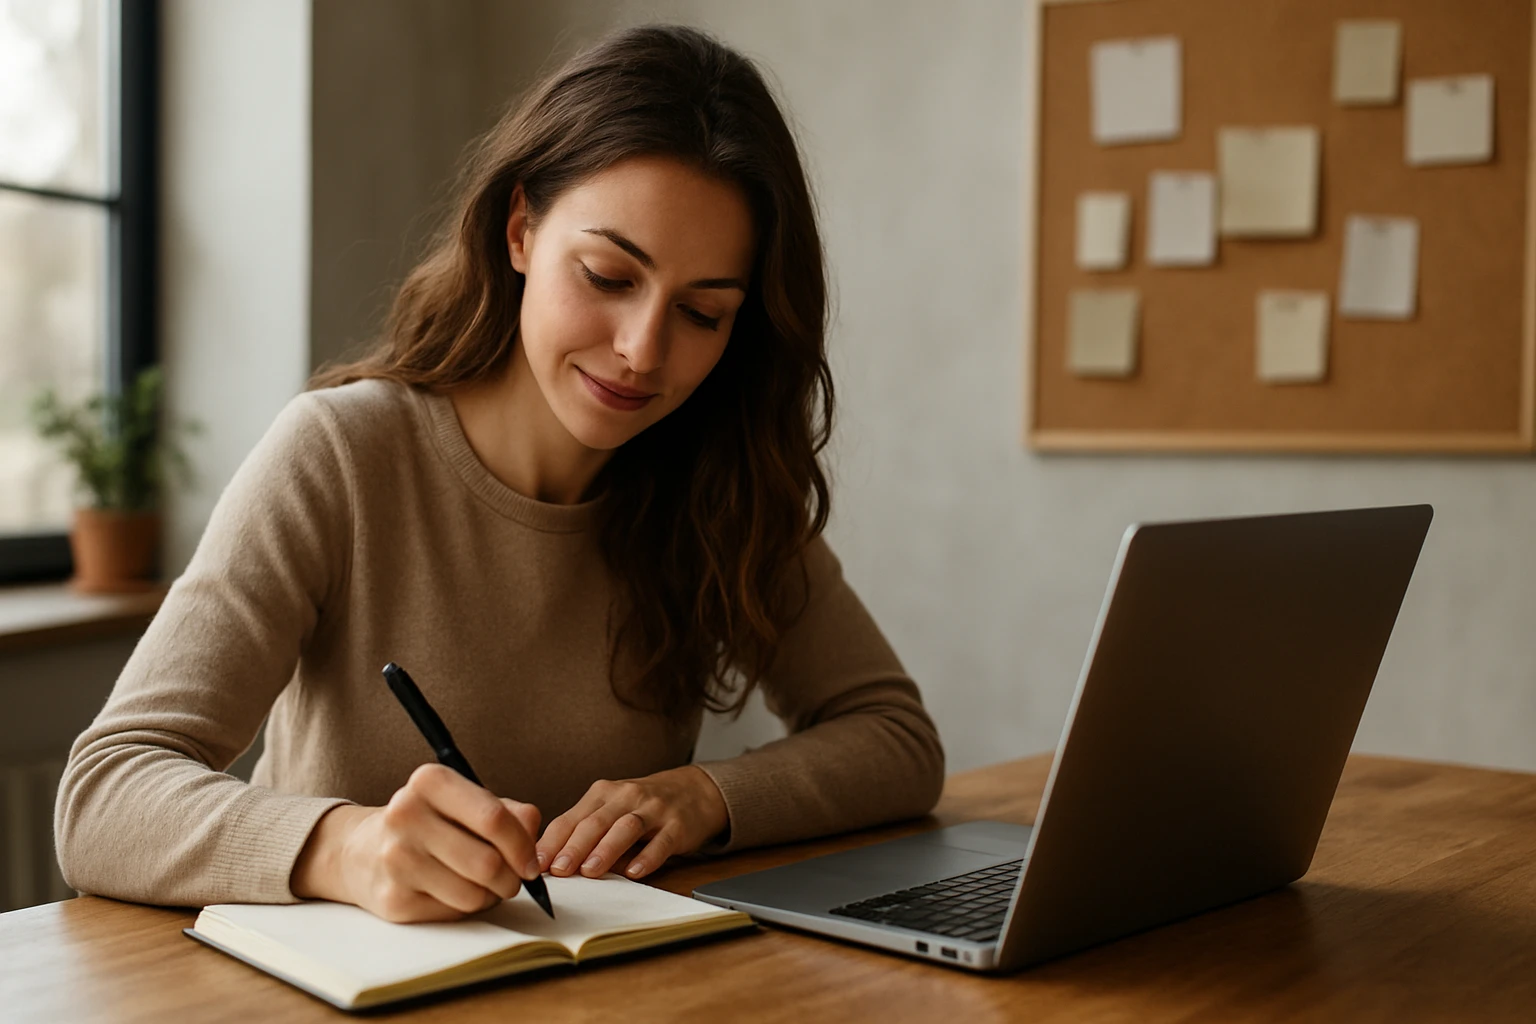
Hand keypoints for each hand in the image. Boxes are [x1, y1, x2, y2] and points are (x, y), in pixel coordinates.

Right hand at [291, 763, 541, 922]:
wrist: (360, 851)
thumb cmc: (428, 823)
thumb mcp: (464, 802)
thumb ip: (508, 811)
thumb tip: (532, 829)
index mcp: (429, 782)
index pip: (493, 818)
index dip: (522, 846)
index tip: (529, 863)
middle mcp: (406, 815)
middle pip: (487, 863)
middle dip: (511, 878)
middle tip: (511, 879)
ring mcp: (396, 859)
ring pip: (474, 894)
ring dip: (490, 896)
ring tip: (483, 884)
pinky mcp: (393, 900)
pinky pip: (453, 913)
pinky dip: (466, 908)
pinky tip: (455, 892)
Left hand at [537, 766, 728, 880]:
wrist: (695, 789)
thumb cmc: (644, 805)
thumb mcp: (612, 809)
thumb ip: (586, 831)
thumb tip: (553, 865)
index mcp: (603, 794)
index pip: (571, 818)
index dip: (552, 841)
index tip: (535, 863)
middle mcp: (627, 797)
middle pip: (596, 821)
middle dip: (575, 846)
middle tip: (558, 870)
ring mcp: (654, 810)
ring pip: (626, 827)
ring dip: (606, 850)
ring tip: (590, 871)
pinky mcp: (678, 825)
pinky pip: (661, 842)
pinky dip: (647, 857)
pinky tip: (635, 872)